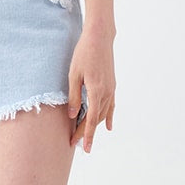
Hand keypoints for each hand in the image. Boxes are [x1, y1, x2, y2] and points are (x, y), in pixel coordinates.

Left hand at [67, 29, 115, 152]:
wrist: (100, 38)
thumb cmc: (84, 53)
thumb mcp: (74, 74)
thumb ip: (74, 96)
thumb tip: (72, 115)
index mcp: (96, 91)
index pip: (91, 119)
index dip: (85, 134)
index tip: (82, 147)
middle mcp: (106, 92)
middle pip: (96, 118)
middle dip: (86, 132)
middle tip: (75, 144)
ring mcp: (111, 89)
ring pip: (103, 113)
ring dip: (95, 126)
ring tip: (87, 137)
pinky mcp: (112, 85)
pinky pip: (111, 105)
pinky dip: (108, 117)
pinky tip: (108, 127)